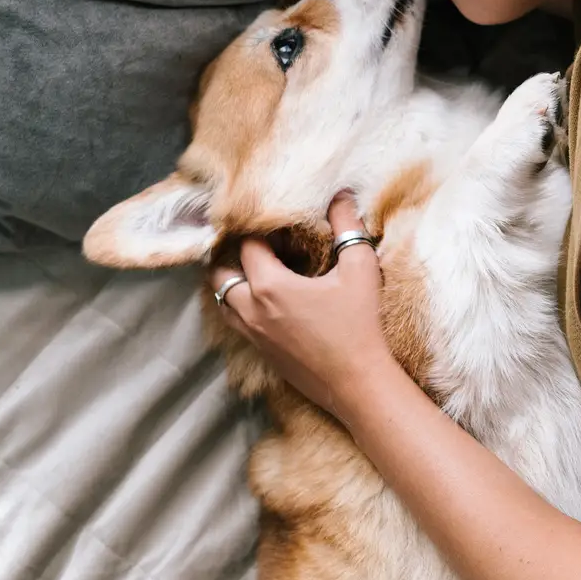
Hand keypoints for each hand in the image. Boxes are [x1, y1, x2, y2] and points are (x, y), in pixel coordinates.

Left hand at [207, 194, 395, 421]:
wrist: (358, 383)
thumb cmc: (359, 325)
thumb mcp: (359, 269)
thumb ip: (347, 227)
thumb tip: (340, 196)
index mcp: (269, 286)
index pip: (248, 244)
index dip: (263, 230)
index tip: (284, 227)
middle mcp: (251, 309)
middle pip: (220, 273)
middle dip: (236, 255)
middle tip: (264, 247)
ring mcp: (253, 334)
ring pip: (222, 301)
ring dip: (234, 282)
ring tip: (260, 272)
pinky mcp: (261, 352)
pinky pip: (236, 322)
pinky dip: (242, 306)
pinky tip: (271, 301)